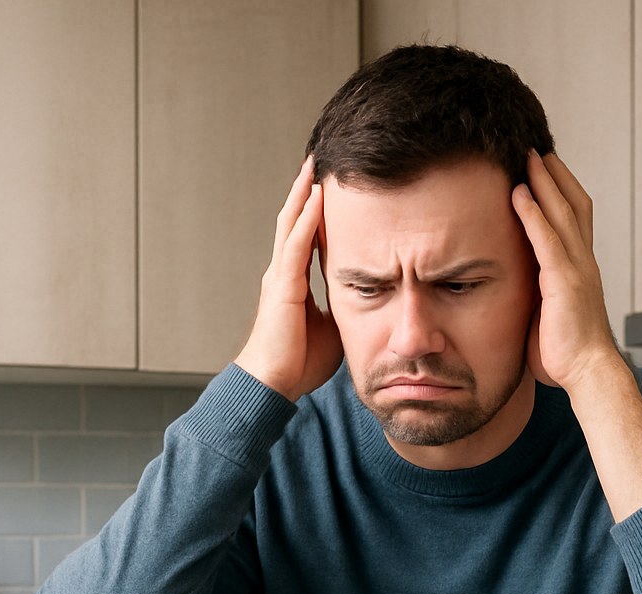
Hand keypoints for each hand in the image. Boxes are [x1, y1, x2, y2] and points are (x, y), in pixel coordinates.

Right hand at [235, 157, 342, 401]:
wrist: (273, 384)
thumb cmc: (297, 363)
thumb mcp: (331, 329)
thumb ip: (344, 308)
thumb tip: (369, 302)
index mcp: (293, 283)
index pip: (306, 238)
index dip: (316, 213)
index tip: (328, 189)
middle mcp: (283, 274)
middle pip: (294, 221)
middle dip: (306, 192)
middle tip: (318, 162)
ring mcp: (280, 277)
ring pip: (291, 224)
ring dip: (303, 194)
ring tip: (314, 166)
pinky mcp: (282, 286)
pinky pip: (296, 244)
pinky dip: (306, 219)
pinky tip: (315, 197)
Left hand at [512, 151, 621, 395]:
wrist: (588, 375)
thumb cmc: (567, 356)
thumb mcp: (548, 317)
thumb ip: (538, 297)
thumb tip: (519, 294)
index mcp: (581, 271)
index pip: (576, 220)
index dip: (562, 192)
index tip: (546, 171)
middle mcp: (584, 262)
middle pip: (574, 204)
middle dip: (556, 174)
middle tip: (537, 148)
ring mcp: (577, 269)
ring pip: (562, 212)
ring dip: (544, 181)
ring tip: (527, 155)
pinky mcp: (564, 281)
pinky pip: (546, 238)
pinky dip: (532, 212)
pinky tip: (518, 192)